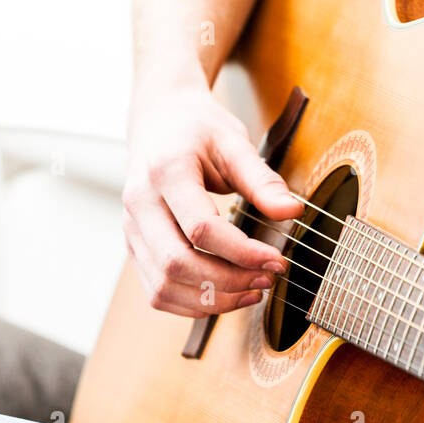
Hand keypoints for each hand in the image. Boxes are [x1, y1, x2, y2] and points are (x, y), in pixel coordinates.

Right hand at [123, 82, 301, 317]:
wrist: (158, 119)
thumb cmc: (197, 128)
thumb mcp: (233, 142)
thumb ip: (262, 180)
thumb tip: (292, 212)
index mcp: (165, 171)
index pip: (200, 228)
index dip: (241, 252)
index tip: (276, 259)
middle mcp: (139, 203)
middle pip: (177, 263)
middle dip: (227, 282)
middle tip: (267, 279)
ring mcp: (131, 227)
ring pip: (163, 286)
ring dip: (210, 301)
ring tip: (250, 292)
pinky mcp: (134, 244)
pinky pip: (156, 290)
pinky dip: (191, 303)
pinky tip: (224, 294)